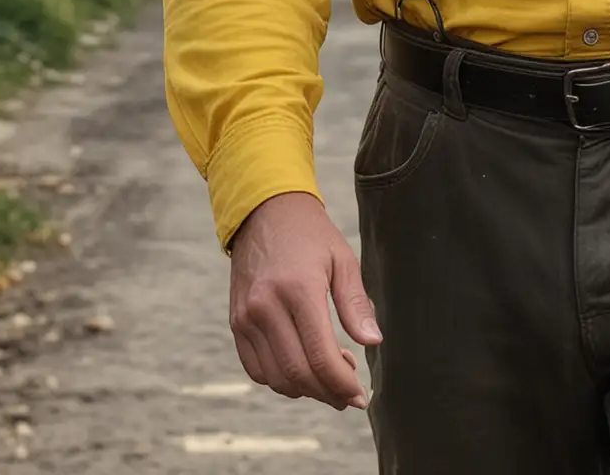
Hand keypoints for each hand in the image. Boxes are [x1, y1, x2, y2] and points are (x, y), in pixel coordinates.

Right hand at [228, 191, 381, 410]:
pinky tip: (303, 369)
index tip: (359, 396)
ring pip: (276, 378)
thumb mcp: (342, 258)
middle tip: (348, 394)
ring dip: (305, 390)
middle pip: (297, 373)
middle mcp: (266, 307)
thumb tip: (373, 342)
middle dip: (327, 392)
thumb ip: (355, 303)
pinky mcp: (236, 323)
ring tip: (329, 378)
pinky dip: (281, 379)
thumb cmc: (310, 234)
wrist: (264, 212)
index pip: (320, 356)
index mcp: (297, 289)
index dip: (342, 383)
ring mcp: (246, 318)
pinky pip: (256, 369)